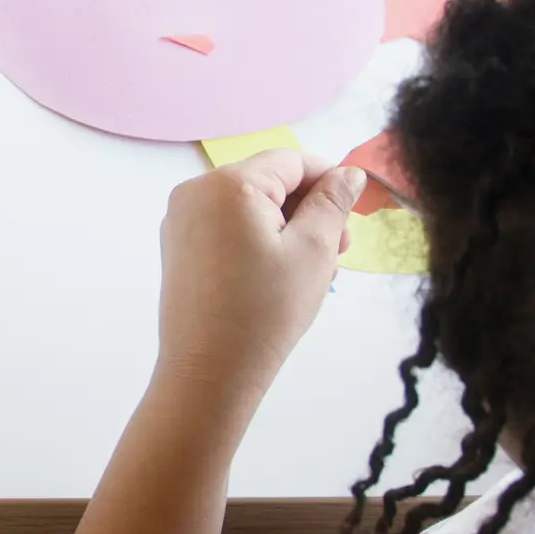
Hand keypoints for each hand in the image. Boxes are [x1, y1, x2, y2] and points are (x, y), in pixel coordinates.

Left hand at [156, 151, 364, 396]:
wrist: (208, 372)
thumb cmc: (265, 312)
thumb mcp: (314, 250)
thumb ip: (333, 203)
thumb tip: (347, 173)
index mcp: (227, 184)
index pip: (290, 161)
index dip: (329, 179)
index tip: (355, 211)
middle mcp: (195, 192)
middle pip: (268, 182)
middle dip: (309, 209)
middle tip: (341, 250)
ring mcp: (181, 220)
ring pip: (250, 207)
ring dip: (288, 228)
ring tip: (315, 270)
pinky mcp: (178, 248)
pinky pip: (228, 228)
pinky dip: (259, 241)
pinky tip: (281, 276)